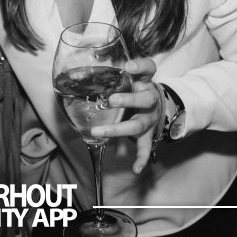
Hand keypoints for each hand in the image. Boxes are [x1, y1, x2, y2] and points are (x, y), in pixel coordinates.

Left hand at [89, 58, 163, 173]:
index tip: (127, 67)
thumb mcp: (131, 78)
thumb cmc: (136, 90)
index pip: (149, 69)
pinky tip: (136, 169)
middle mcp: (150, 100)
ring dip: (119, 129)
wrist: (157, 108)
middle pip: (145, 99)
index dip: (140, 67)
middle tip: (111, 100)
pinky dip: (141, 159)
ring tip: (99, 132)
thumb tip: (79, 73)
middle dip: (128, 100)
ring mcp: (149, 119)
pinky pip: (145, 147)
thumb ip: (112, 75)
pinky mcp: (148, 134)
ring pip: (138, 124)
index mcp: (144, 83)